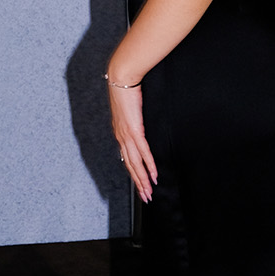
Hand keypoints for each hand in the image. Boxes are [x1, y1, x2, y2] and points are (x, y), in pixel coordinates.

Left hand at [108, 78, 157, 202]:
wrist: (121, 78)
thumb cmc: (126, 89)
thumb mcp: (129, 107)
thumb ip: (133, 117)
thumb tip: (139, 120)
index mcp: (120, 133)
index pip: (127, 158)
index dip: (134, 174)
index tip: (140, 185)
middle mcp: (121, 137)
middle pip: (130, 166)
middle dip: (138, 184)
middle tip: (146, 197)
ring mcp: (127, 135)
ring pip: (135, 164)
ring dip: (143, 180)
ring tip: (149, 192)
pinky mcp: (134, 130)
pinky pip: (143, 152)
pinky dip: (149, 165)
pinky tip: (154, 175)